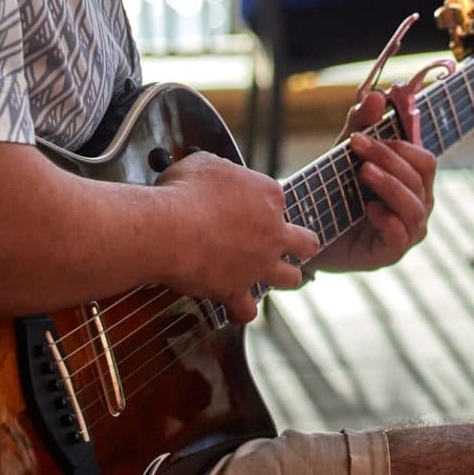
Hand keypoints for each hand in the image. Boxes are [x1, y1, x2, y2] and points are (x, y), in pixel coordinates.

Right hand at [155, 151, 319, 322]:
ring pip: (290, 278)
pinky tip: (233, 309)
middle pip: (304, 242)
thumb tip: (213, 175)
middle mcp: (272, 231)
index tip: (242, 204)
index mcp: (268, 194)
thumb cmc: (184, 190)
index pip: (277, 200)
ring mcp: (259, 263)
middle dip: (300, 244)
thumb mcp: (205, 163)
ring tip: (271, 276)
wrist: (169, 228)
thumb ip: (220, 170)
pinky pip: (248, 311)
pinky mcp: (237, 290)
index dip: (261, 202)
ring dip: (283, 277)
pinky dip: (241, 311)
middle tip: (287, 244)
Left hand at [313, 90, 436, 274]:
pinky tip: (367, 209)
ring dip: (388, 184)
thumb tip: (378, 95)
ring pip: (413, 205)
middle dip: (388, 157)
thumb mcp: (346, 152)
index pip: (425, 159)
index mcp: (414, 180)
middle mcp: (419, 204)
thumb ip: (361, 123)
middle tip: (357, 145)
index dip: (400, 144)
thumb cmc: (338, 190)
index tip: (364, 134)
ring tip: (362, 172)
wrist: (313, 231)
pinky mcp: (392, 252)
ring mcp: (409, 231)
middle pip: (419, 176)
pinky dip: (386, 219)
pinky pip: (401, 235)